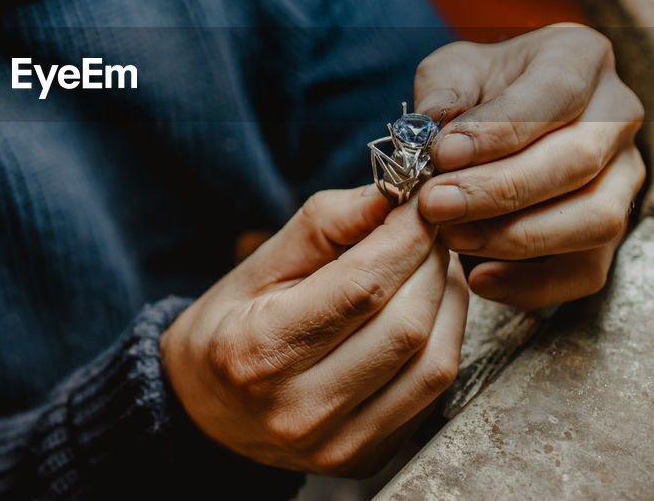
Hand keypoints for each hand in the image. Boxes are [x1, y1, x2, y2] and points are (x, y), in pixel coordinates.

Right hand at [161, 187, 468, 477]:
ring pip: (434, 363)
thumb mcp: (258, 263)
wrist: (206, 411)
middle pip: (406, 325)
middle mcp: (301, 408)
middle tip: (429, 228)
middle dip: (431, 263)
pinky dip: (443, 340)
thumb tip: (393, 195)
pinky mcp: (370, 458)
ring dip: (448, 302)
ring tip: (432, 265)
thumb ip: (325, 224)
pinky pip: (433, 394)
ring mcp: (339, 444)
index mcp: (260, 350)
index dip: (404, 238)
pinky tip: (426, 309)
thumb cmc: (231, 325)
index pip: (361, 288)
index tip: (420, 203)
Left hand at [413, 24, 645, 309]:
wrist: (501, 111)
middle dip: (500, 191)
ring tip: (452, 237)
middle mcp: (618, 114)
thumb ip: (442, 94)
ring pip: (595, 219)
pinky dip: (534, 284)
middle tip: (435, 204)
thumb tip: (432, 132)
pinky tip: (479, 279)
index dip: (499, 129)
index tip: (442, 154)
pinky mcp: (613, 230)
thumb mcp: (452, 70)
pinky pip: (588, 270)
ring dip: (518, 237)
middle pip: (578, 162)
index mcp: (581, 58)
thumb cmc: (479, 87)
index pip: (555, 94)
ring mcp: (625, 175)